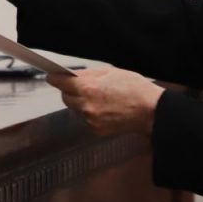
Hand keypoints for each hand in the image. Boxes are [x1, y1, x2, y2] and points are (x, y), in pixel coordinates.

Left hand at [46, 67, 162, 136]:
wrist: (150, 111)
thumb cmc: (134, 88)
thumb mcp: (110, 72)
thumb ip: (88, 74)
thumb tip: (73, 75)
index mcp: (88, 88)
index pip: (59, 83)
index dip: (54, 78)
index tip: (51, 75)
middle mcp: (86, 106)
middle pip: (65, 97)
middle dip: (69, 90)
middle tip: (80, 85)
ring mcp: (90, 120)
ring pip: (76, 109)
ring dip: (81, 102)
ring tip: (99, 96)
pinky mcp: (96, 129)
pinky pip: (86, 119)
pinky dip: (90, 113)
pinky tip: (105, 108)